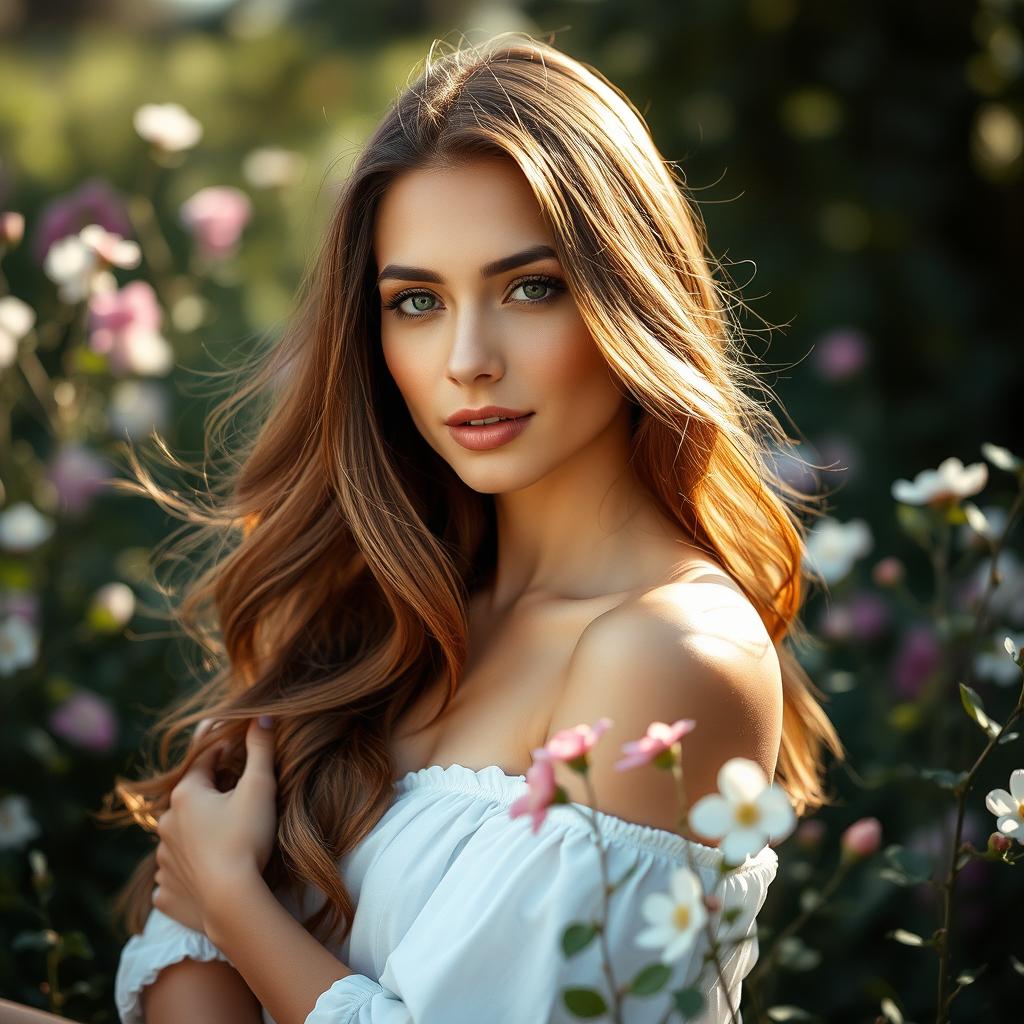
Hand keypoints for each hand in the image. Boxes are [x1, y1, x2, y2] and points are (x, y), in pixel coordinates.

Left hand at [153, 716, 277, 934]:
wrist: (233, 901)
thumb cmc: (246, 838)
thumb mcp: (260, 787)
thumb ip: (260, 749)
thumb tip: (261, 716)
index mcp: (186, 795)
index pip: (204, 761)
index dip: (224, 752)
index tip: (238, 749)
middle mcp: (166, 824)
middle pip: (191, 800)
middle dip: (211, 796)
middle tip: (237, 800)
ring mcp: (163, 861)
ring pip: (180, 838)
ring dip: (197, 834)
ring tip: (224, 840)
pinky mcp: (166, 892)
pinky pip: (175, 875)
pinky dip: (188, 871)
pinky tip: (205, 874)